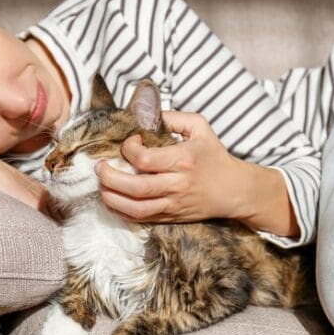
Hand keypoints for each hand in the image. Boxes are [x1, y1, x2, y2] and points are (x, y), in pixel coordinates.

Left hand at [95, 110, 249, 222]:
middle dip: (110, 178)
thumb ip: (173, 118)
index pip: (145, 159)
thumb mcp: (200, 127)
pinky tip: (112, 200)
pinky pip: (141, 218)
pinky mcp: (170, 217)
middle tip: (100, 167)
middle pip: (135, 187)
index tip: (129, 143)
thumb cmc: (214, 156)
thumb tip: (146, 115)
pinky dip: (122, 211)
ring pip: (135, 208)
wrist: (233, 190)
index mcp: (183, 159)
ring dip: (112, 198)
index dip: (128, 149)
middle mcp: (177, 184)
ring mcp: (173, 204)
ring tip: (102, 186)